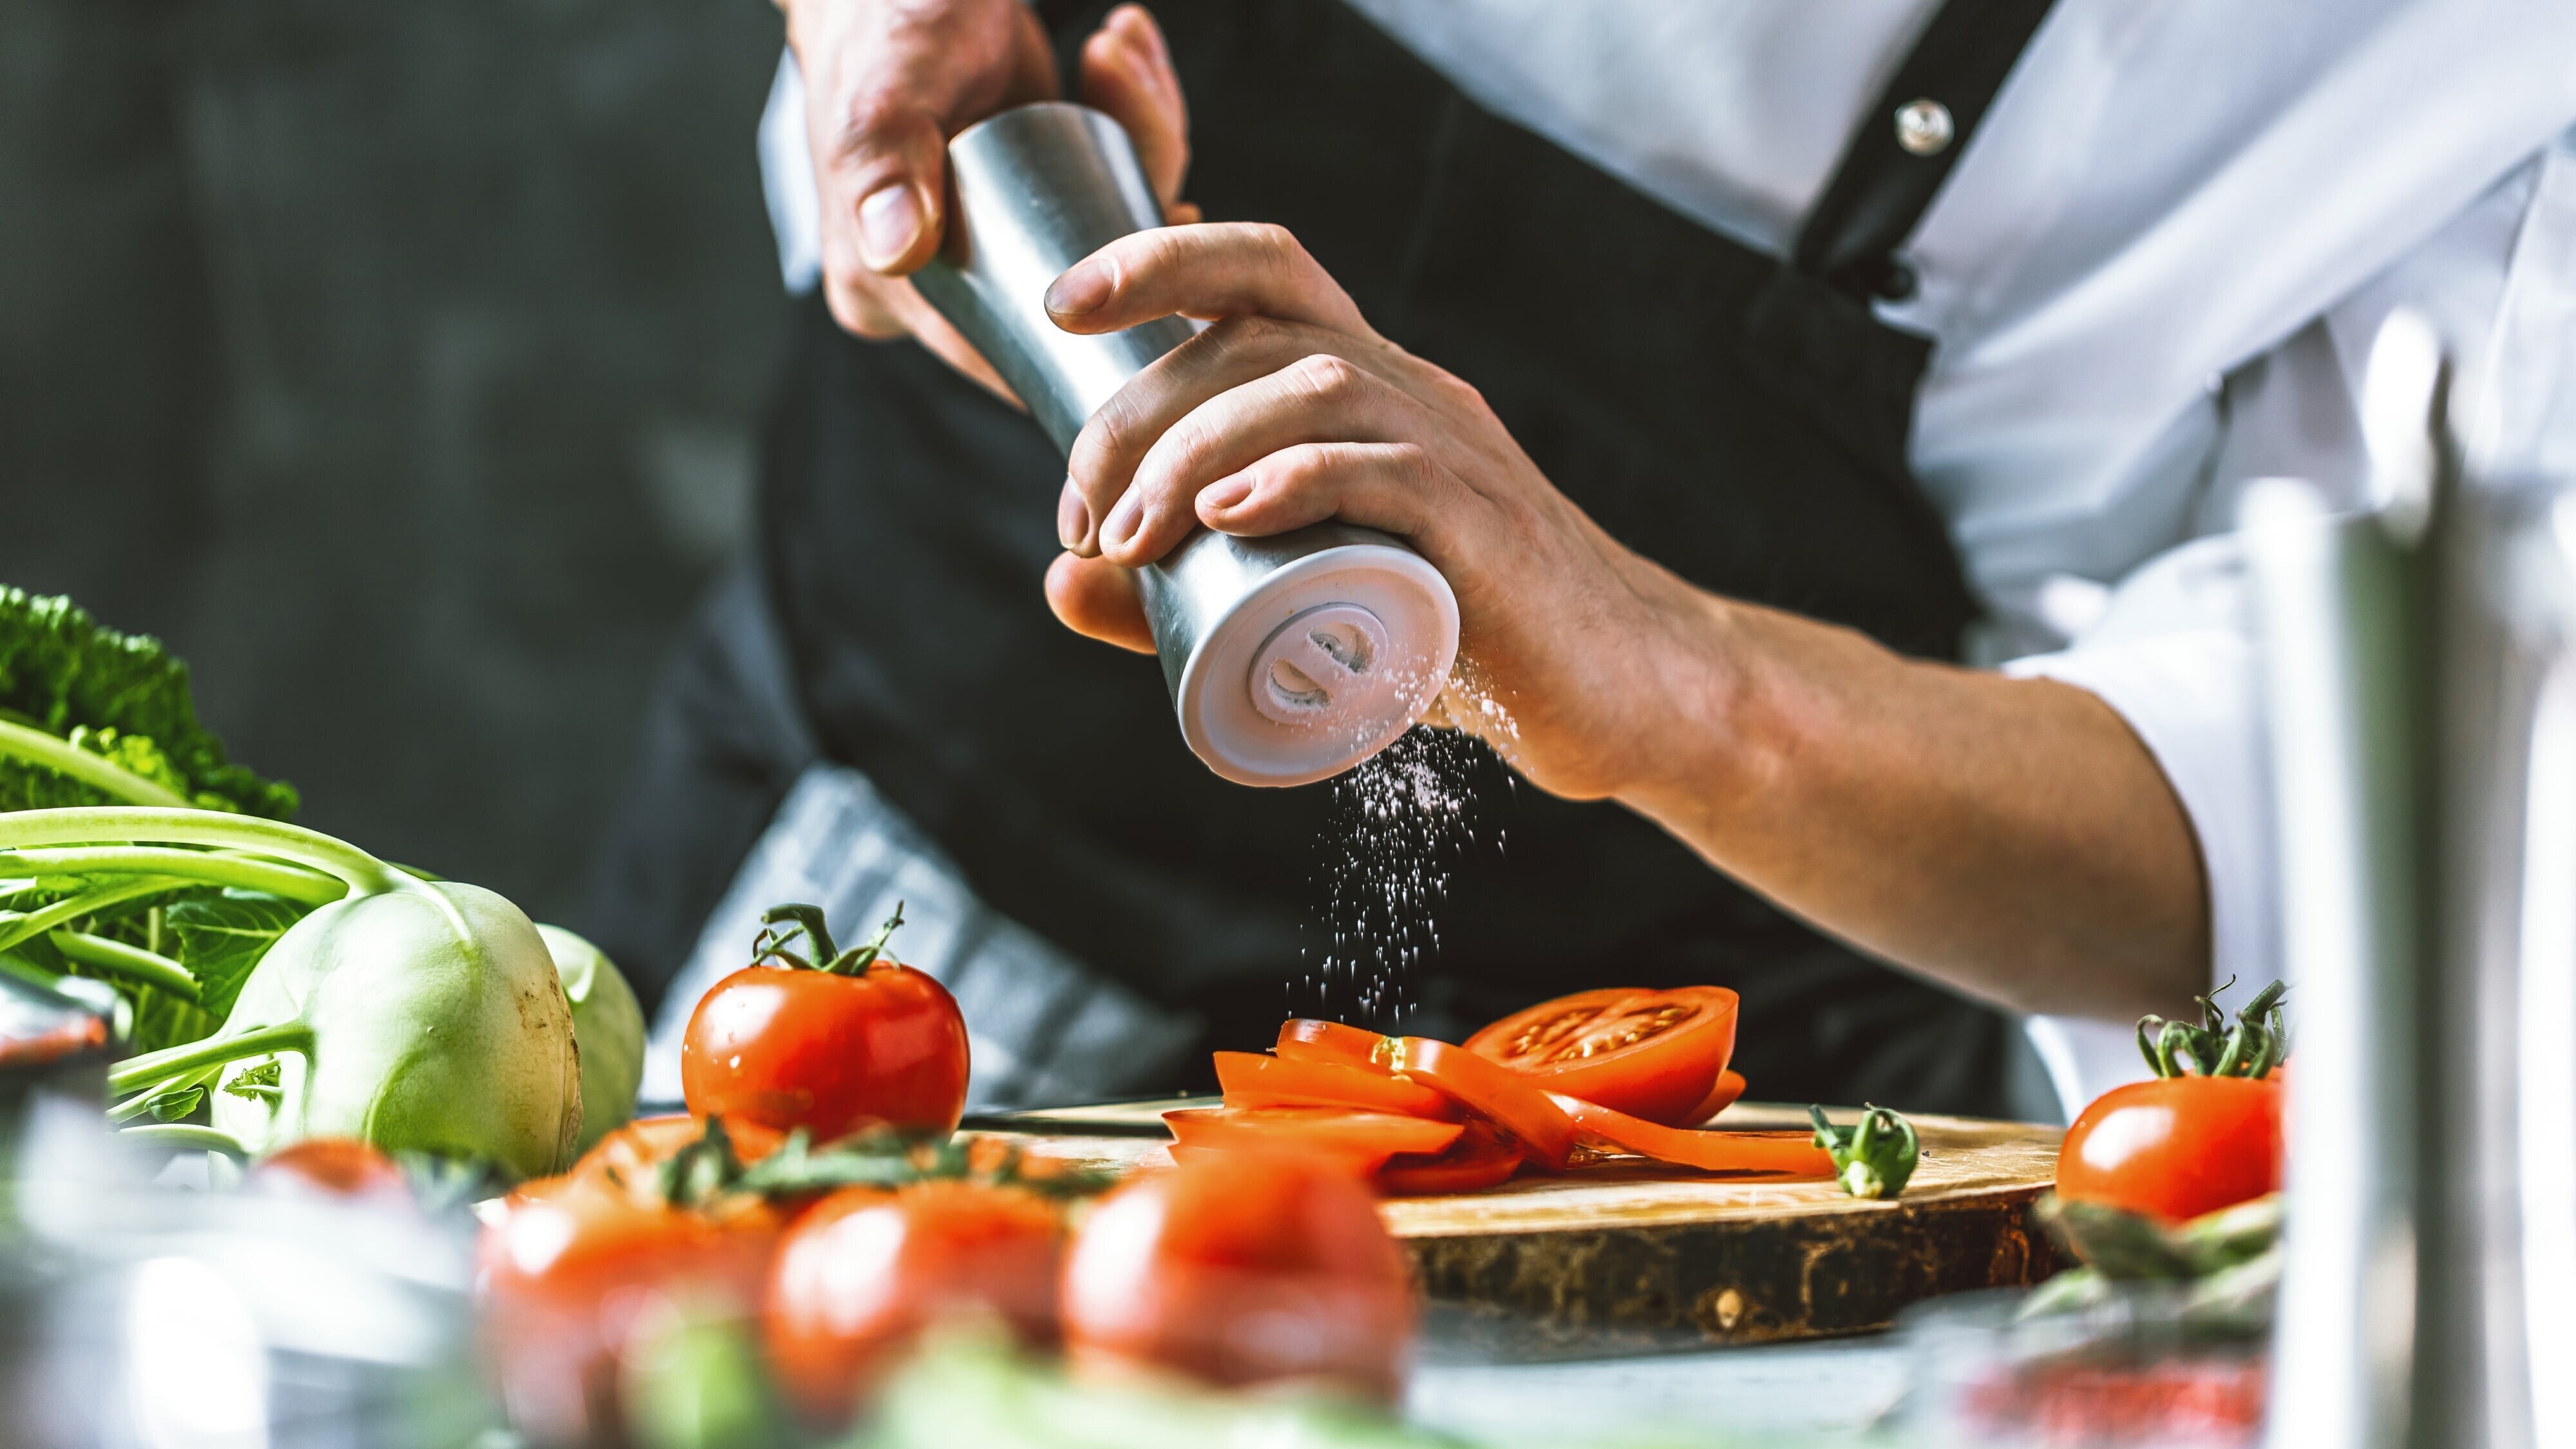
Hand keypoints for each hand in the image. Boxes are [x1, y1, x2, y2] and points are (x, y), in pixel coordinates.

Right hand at [782, 0, 1196, 398]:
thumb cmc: (878, 22)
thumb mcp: (885, 91)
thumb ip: (883, 163)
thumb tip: (895, 253)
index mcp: (891, 292)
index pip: (1004, 358)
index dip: (1095, 340)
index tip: (1161, 271)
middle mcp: (943, 284)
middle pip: (1074, 300)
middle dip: (1135, 219)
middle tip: (1144, 123)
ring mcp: (993, 242)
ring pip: (1103, 239)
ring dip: (1141, 148)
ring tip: (1115, 57)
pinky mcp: (1032, 198)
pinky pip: (1106, 192)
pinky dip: (1133, 124)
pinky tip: (1123, 56)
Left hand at [1035, 223, 2212, 1022]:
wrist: (1622, 697)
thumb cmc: (1460, 640)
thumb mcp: (1306, 605)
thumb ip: (1180, 596)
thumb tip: (1056, 582)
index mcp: (1369, 387)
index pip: (1263, 269)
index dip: (1159, 258)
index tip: (1061, 306)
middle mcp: (1412, 391)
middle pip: (1259, 331)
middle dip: (1139, 406)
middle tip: (1085, 515)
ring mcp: (1458, 451)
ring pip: (1314, 385)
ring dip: (1195, 447)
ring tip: (1129, 537)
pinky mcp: (1489, 530)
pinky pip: (1392, 469)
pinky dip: (1299, 480)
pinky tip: (1227, 516)